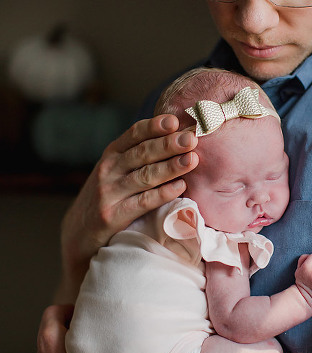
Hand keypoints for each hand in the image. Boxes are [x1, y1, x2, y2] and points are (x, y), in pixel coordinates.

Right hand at [59, 114, 198, 300]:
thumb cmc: (108, 195)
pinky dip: (162, 194)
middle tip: (192, 138)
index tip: (176, 120)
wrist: (78, 232)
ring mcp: (109, 192)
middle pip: (143, 153)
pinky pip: (142, 202)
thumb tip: (179, 135)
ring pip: (145, 176)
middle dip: (169, 144)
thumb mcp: (115, 170)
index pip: (134, 134)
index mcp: (112, 154)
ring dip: (170, 167)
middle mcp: (108, 169)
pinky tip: (180, 187)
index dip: (155, 126)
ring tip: (192, 160)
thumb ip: (138, 154)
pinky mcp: (113, 216)